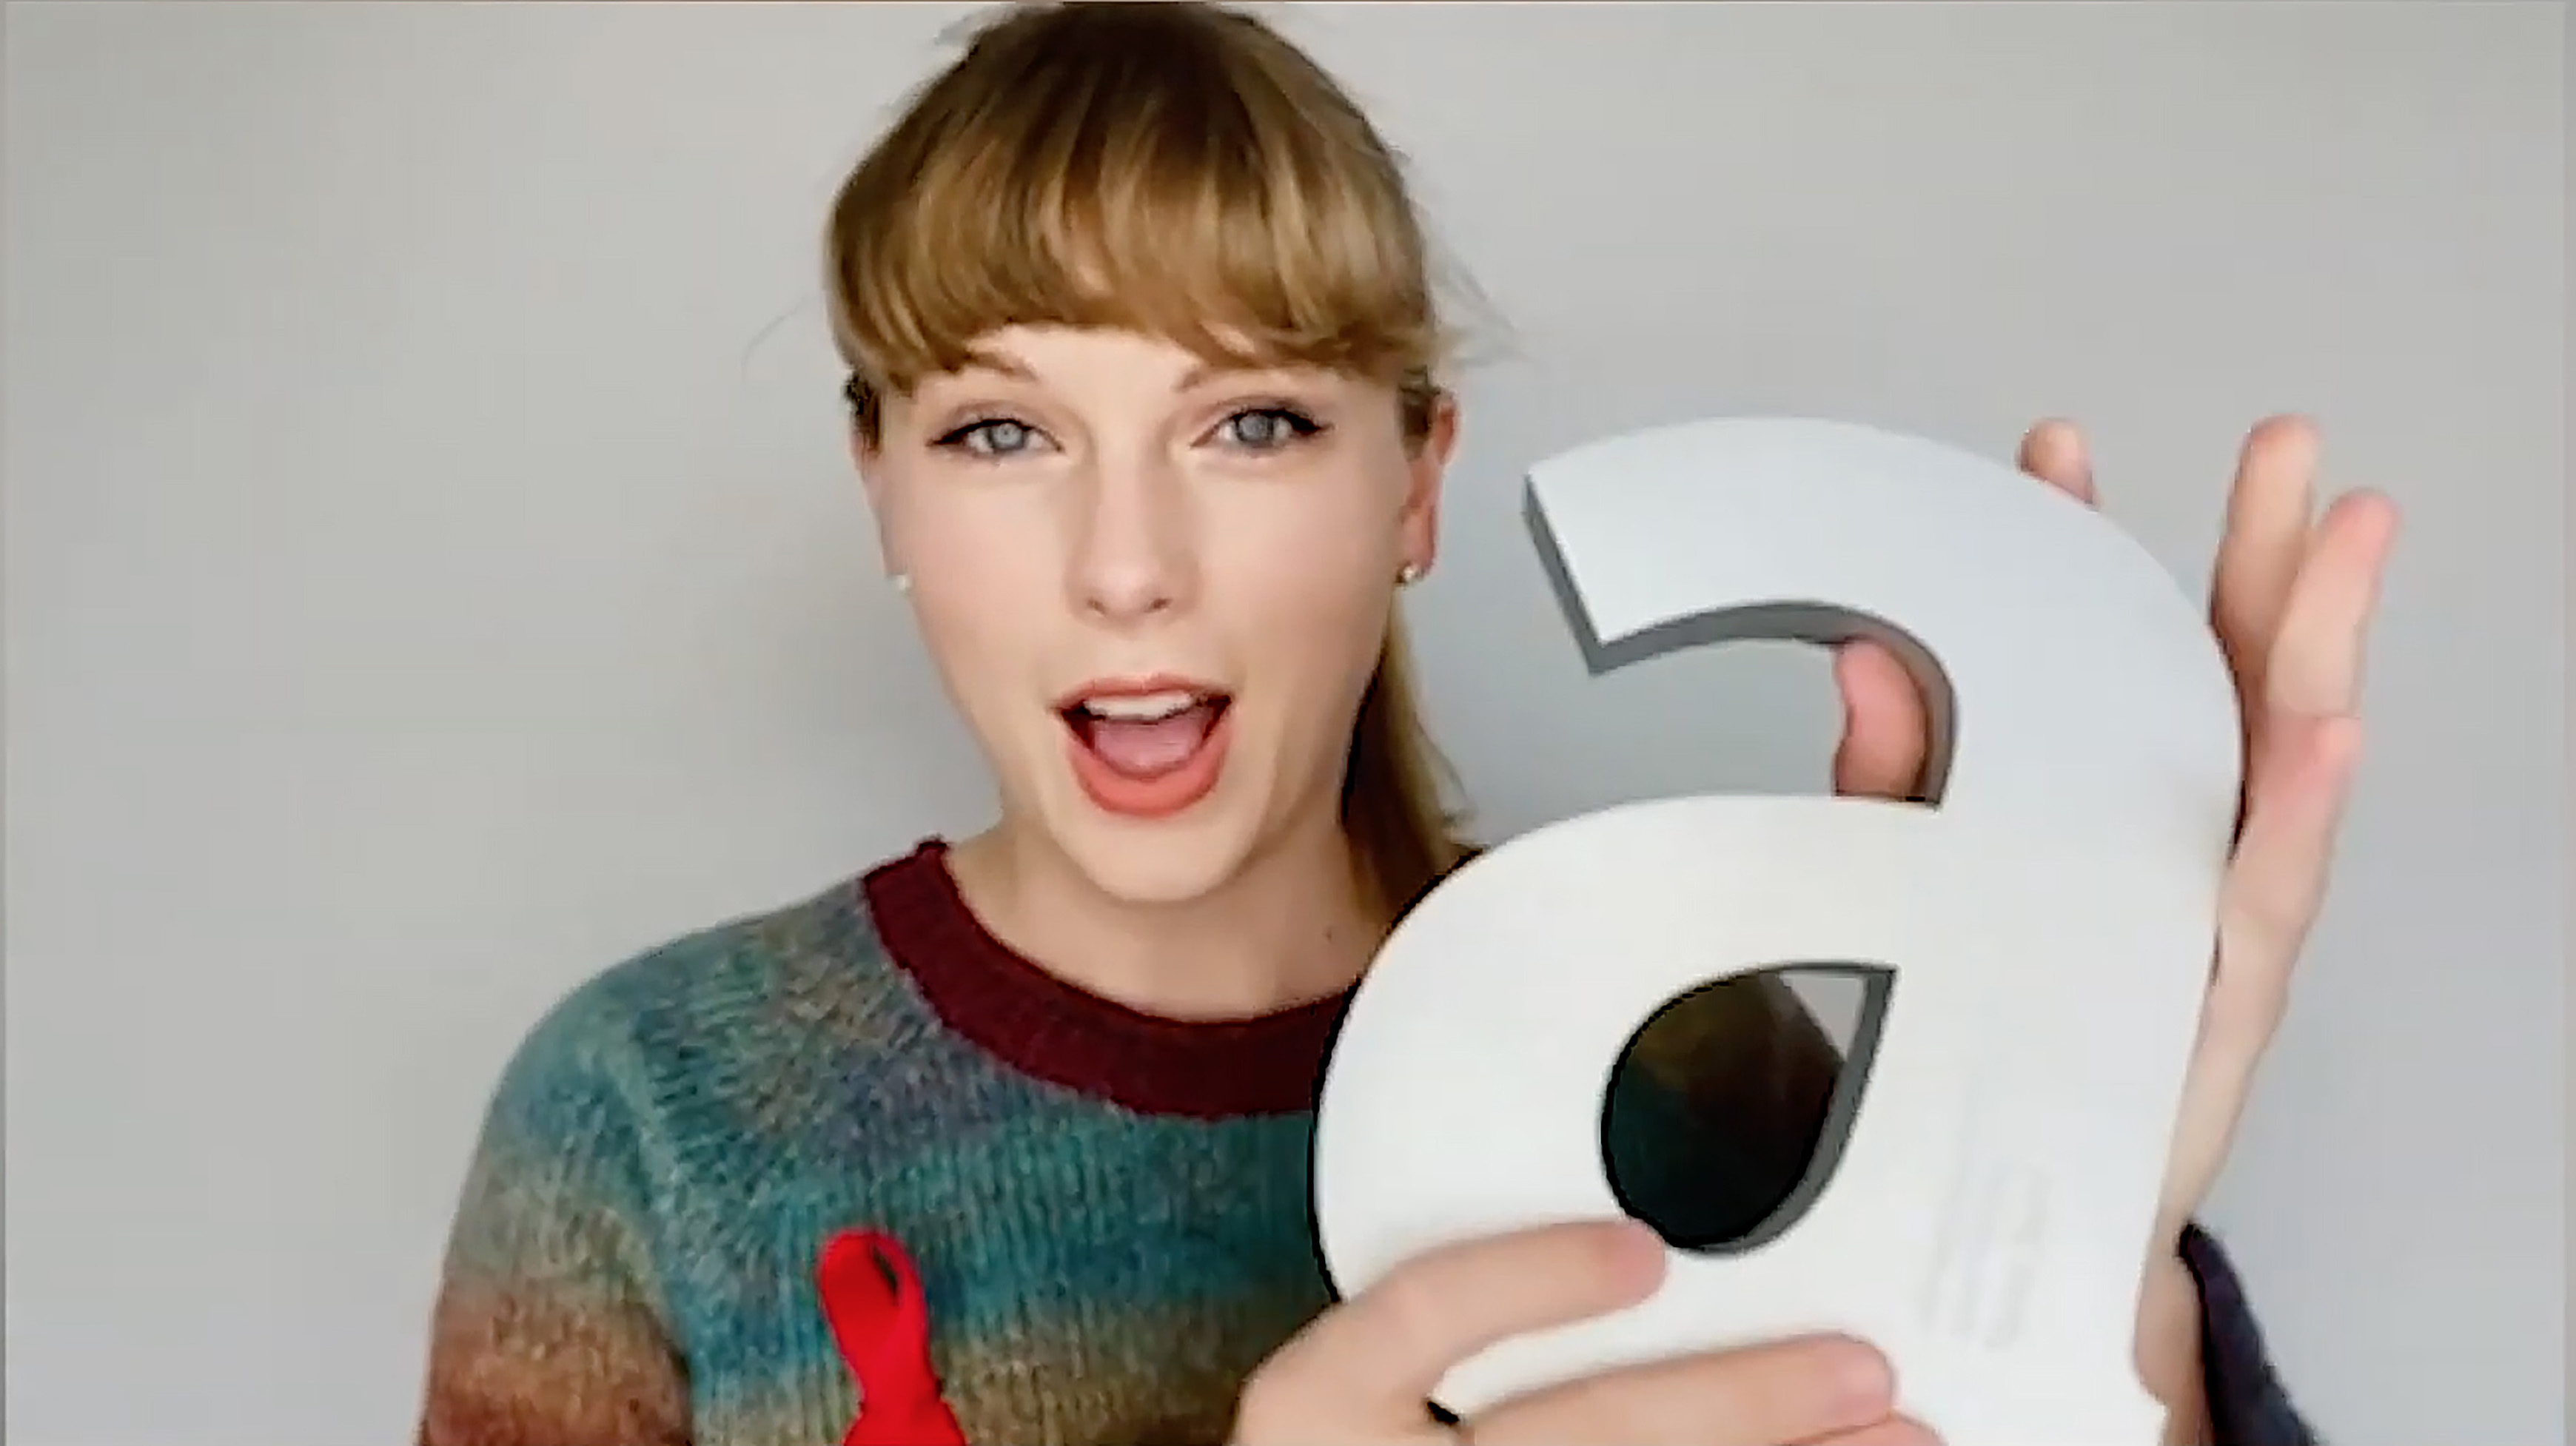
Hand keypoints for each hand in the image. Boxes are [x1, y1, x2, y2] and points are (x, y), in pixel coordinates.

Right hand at [1234, 1219, 1936, 1445]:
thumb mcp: (1346, 1394)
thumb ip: (1444, 1329)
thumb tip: (1646, 1265)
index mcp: (1314, 1412)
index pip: (1418, 1321)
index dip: (1532, 1281)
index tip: (1640, 1251)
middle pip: (1577, 1435)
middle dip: (1734, 1403)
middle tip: (1854, 1370)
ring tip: (1891, 1439)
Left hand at [1828, 414, 2398, 1243]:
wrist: (2026, 1213)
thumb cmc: (1993, 1041)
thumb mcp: (1920, 888)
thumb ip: (1898, 779)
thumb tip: (1862, 659)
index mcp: (2097, 804)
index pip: (2100, 660)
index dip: (2084, 558)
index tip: (2055, 454)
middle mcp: (2171, 848)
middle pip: (2226, 683)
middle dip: (2263, 561)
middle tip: (2286, 449)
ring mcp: (2208, 919)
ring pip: (2278, 767)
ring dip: (2317, 647)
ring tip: (2345, 544)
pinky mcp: (2220, 1003)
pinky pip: (2265, 897)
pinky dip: (2298, 809)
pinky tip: (2328, 732)